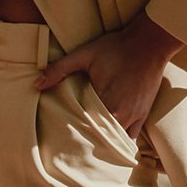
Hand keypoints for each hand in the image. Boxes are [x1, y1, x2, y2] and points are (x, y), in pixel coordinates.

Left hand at [34, 11, 182, 139]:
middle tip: (72, 143)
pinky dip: (120, 138)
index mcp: (105, 103)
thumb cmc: (116, 48)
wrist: (150, 44)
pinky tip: (110, 137)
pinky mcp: (144, 114)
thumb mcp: (85, 54)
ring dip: (103, 140)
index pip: (86, 128)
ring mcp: (134, 116)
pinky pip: (131, 136)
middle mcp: (121, 114)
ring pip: (115, 139)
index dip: (74, 134)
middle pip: (100, 138)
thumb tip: (36, 84)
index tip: (63, 137)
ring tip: (90, 141)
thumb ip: (60, 69)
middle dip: (87, 140)